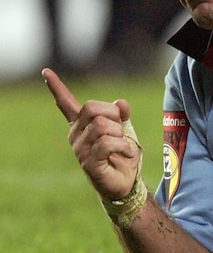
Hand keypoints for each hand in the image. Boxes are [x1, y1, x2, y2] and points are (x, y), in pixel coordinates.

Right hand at [42, 68, 140, 200]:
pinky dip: (124, 146)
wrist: (127, 181)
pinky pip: (107, 143)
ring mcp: (79, 149)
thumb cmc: (122, 153)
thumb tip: (121, 102)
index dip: (57, 87)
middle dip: (113, 115)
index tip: (46, 71)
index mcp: (82, 124)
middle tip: (119, 131)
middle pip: (92, 108)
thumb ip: (121, 114)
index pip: (66, 103)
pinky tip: (125, 153)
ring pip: (102, 126)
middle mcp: (75, 134)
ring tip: (121, 145)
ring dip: (120, 134)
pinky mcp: (87, 162)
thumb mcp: (125, 129)